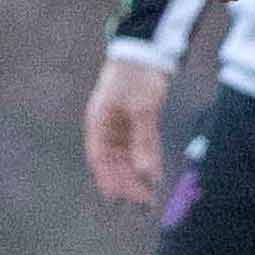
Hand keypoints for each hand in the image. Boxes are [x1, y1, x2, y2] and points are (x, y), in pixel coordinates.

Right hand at [82, 56, 169, 207]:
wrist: (148, 50)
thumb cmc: (137, 76)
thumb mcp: (142, 108)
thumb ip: (143, 140)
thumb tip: (145, 172)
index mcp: (99, 122)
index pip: (100, 159)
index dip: (107, 180)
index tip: (116, 201)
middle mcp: (108, 127)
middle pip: (115, 162)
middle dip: (126, 183)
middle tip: (141, 203)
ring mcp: (123, 124)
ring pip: (128, 157)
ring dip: (137, 177)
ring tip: (148, 198)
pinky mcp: (139, 120)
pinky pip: (142, 147)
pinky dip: (148, 161)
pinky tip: (155, 177)